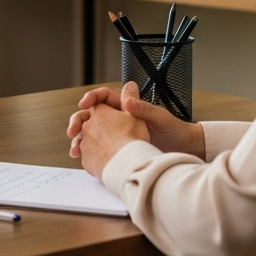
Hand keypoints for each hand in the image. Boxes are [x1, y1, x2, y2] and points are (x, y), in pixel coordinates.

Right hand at [67, 82, 205, 166]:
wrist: (182, 150)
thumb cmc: (174, 131)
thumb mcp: (160, 118)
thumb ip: (144, 109)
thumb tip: (128, 101)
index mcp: (126, 106)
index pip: (103, 97)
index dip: (91, 99)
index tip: (84, 104)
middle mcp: (119, 119)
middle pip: (91, 116)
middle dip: (78, 121)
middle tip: (72, 130)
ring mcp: (117, 135)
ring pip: (91, 133)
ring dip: (80, 139)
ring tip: (75, 149)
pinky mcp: (118, 150)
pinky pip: (98, 149)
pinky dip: (88, 152)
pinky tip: (83, 158)